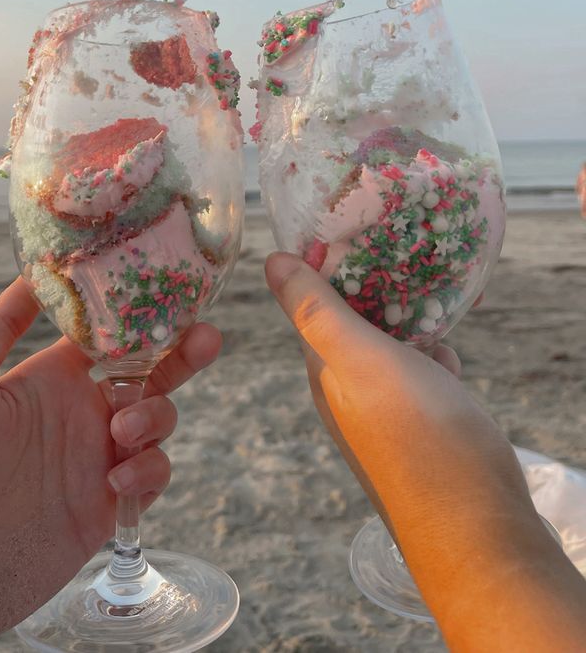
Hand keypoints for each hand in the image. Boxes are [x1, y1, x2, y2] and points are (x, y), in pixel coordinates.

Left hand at [0, 278, 220, 652]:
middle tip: (207, 338)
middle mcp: (78, 412)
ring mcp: (95, 460)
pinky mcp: (105, 508)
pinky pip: (152, 477)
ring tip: (120, 435)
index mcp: (49, 378)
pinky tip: (116, 483)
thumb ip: (0, 325)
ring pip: (158, 421)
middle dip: (183, 353)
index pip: (109, 336)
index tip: (171, 293)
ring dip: (155, 418)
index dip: (141, 315)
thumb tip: (32, 270)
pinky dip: (147, 472)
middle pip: (149, 373)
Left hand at [266, 252, 585, 651]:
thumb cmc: (417, 434)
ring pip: (391, 345)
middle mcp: (350, 390)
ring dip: (406, 315)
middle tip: (398, 240)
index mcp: (324, 372)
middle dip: (372, 284)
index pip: (310, 305)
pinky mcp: (428, 424)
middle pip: (353, 321)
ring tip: (429, 278)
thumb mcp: (359, 360)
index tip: (345, 222)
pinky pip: (424, 371)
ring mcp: (391, 410)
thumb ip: (315, 312)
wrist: (480, 528)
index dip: (322, 264)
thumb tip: (268, 261)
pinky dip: (433, 349)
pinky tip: (447, 340)